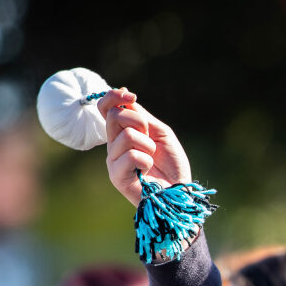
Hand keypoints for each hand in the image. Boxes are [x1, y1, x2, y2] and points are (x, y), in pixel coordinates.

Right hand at [98, 88, 191, 206]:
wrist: (179, 191)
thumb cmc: (172, 164)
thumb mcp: (160, 133)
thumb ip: (142, 116)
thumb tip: (124, 95)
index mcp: (122, 133)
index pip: (107, 108)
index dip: (114, 97)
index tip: (130, 95)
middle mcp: (114, 145)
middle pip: (114, 116)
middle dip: (139, 122)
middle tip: (150, 138)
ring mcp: (113, 161)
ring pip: (126, 135)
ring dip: (147, 145)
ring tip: (152, 158)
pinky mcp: (116, 176)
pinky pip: (130, 155)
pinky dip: (146, 160)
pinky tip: (148, 170)